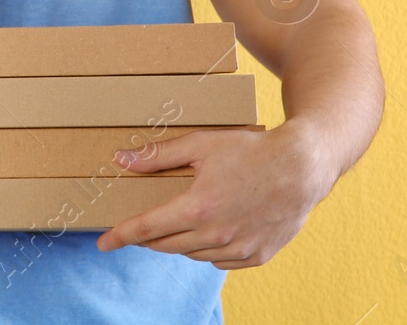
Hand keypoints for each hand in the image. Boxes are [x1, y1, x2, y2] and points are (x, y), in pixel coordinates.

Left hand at [95, 121, 334, 268]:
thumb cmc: (250, 150)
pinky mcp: (257, 255)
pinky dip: (208, 251)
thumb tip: (121, 159)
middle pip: (166, 244)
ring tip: (178, 223)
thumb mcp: (200, 144)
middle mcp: (216, 234)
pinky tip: (210, 233)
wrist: (303, 167)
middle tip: (140, 228)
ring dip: (179, 242)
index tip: (103, 243)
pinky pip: (220, 261)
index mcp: (197, 207)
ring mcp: (238, 248)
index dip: (121, 236)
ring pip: (193, 254)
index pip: (146, 228)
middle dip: (147, 237)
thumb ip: (158, 156)